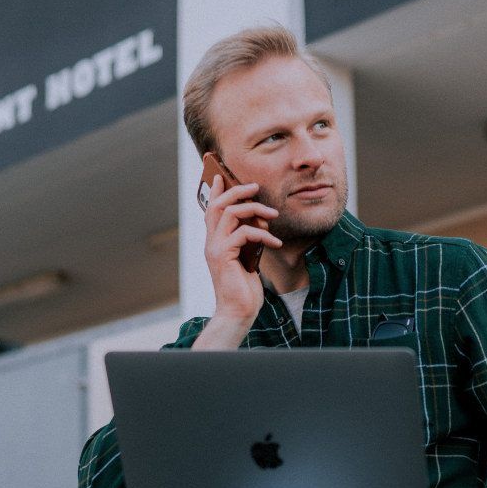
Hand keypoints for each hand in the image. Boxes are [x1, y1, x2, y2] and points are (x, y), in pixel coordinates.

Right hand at [203, 173, 282, 323]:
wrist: (238, 312)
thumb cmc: (244, 290)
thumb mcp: (247, 260)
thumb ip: (246, 243)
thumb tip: (258, 225)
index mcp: (215, 243)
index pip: (211, 210)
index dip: (215, 191)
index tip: (221, 175)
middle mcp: (211, 243)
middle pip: (218, 205)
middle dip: (237, 191)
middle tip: (255, 186)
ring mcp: (215, 248)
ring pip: (230, 213)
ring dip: (254, 209)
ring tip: (273, 214)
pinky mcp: (224, 255)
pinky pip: (243, 233)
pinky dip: (262, 234)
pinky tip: (275, 242)